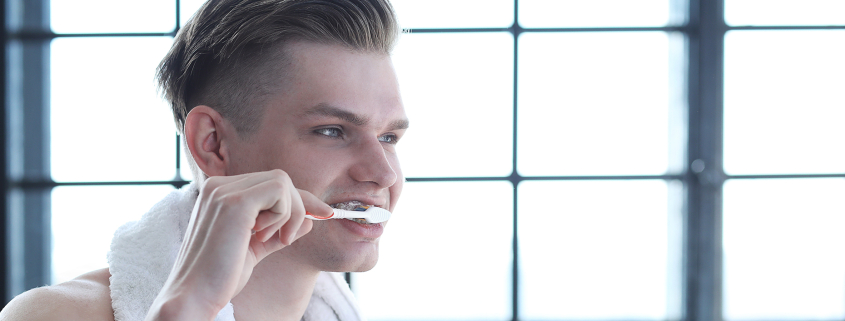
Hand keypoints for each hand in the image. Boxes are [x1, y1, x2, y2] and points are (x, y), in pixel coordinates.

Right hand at [146, 170, 332, 320]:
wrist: (195, 297)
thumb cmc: (219, 278)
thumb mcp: (253, 250)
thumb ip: (276, 233)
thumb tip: (307, 222)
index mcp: (220, 194)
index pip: (270, 185)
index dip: (301, 199)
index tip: (325, 213)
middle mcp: (219, 186)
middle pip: (280, 180)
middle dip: (297, 208)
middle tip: (286, 239)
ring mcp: (224, 191)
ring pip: (282, 182)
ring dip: (289, 214)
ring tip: (272, 240)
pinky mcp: (234, 201)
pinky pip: (279, 192)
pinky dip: (283, 215)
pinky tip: (264, 237)